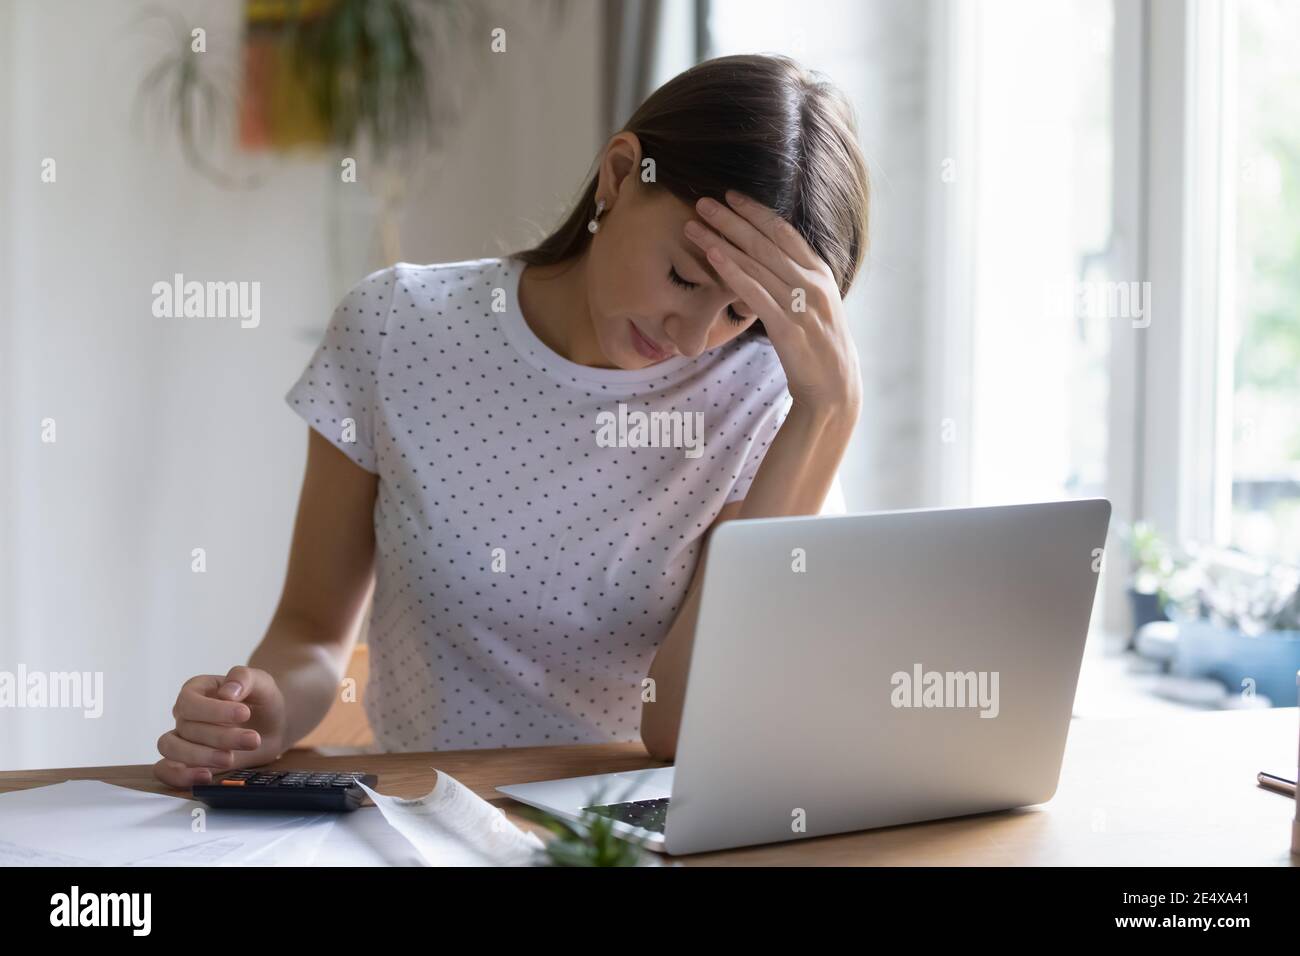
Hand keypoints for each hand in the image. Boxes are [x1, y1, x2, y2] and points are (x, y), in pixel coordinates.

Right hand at [153, 665, 287, 787]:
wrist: (272, 726)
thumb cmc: (262, 700)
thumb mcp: (261, 682)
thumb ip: (244, 678)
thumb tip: (226, 693)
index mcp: (197, 690)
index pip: (190, 701)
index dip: (213, 710)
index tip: (245, 713)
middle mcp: (185, 714)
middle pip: (187, 727)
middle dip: (221, 737)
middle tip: (253, 739)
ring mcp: (182, 738)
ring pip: (171, 748)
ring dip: (200, 756)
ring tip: (231, 759)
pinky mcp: (186, 762)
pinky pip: (165, 771)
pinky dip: (179, 776)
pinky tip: (206, 777)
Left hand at [684, 190, 862, 415]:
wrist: (835, 385)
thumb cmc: (819, 344)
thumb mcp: (814, 303)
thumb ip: (795, 278)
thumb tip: (769, 259)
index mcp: (819, 272)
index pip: (784, 231)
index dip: (755, 211)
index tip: (730, 195)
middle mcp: (812, 282)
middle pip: (764, 241)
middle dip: (731, 219)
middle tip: (702, 201)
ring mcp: (801, 303)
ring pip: (755, 263)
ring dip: (721, 241)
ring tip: (693, 226)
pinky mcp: (787, 327)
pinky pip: (755, 293)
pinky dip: (732, 272)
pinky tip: (712, 257)